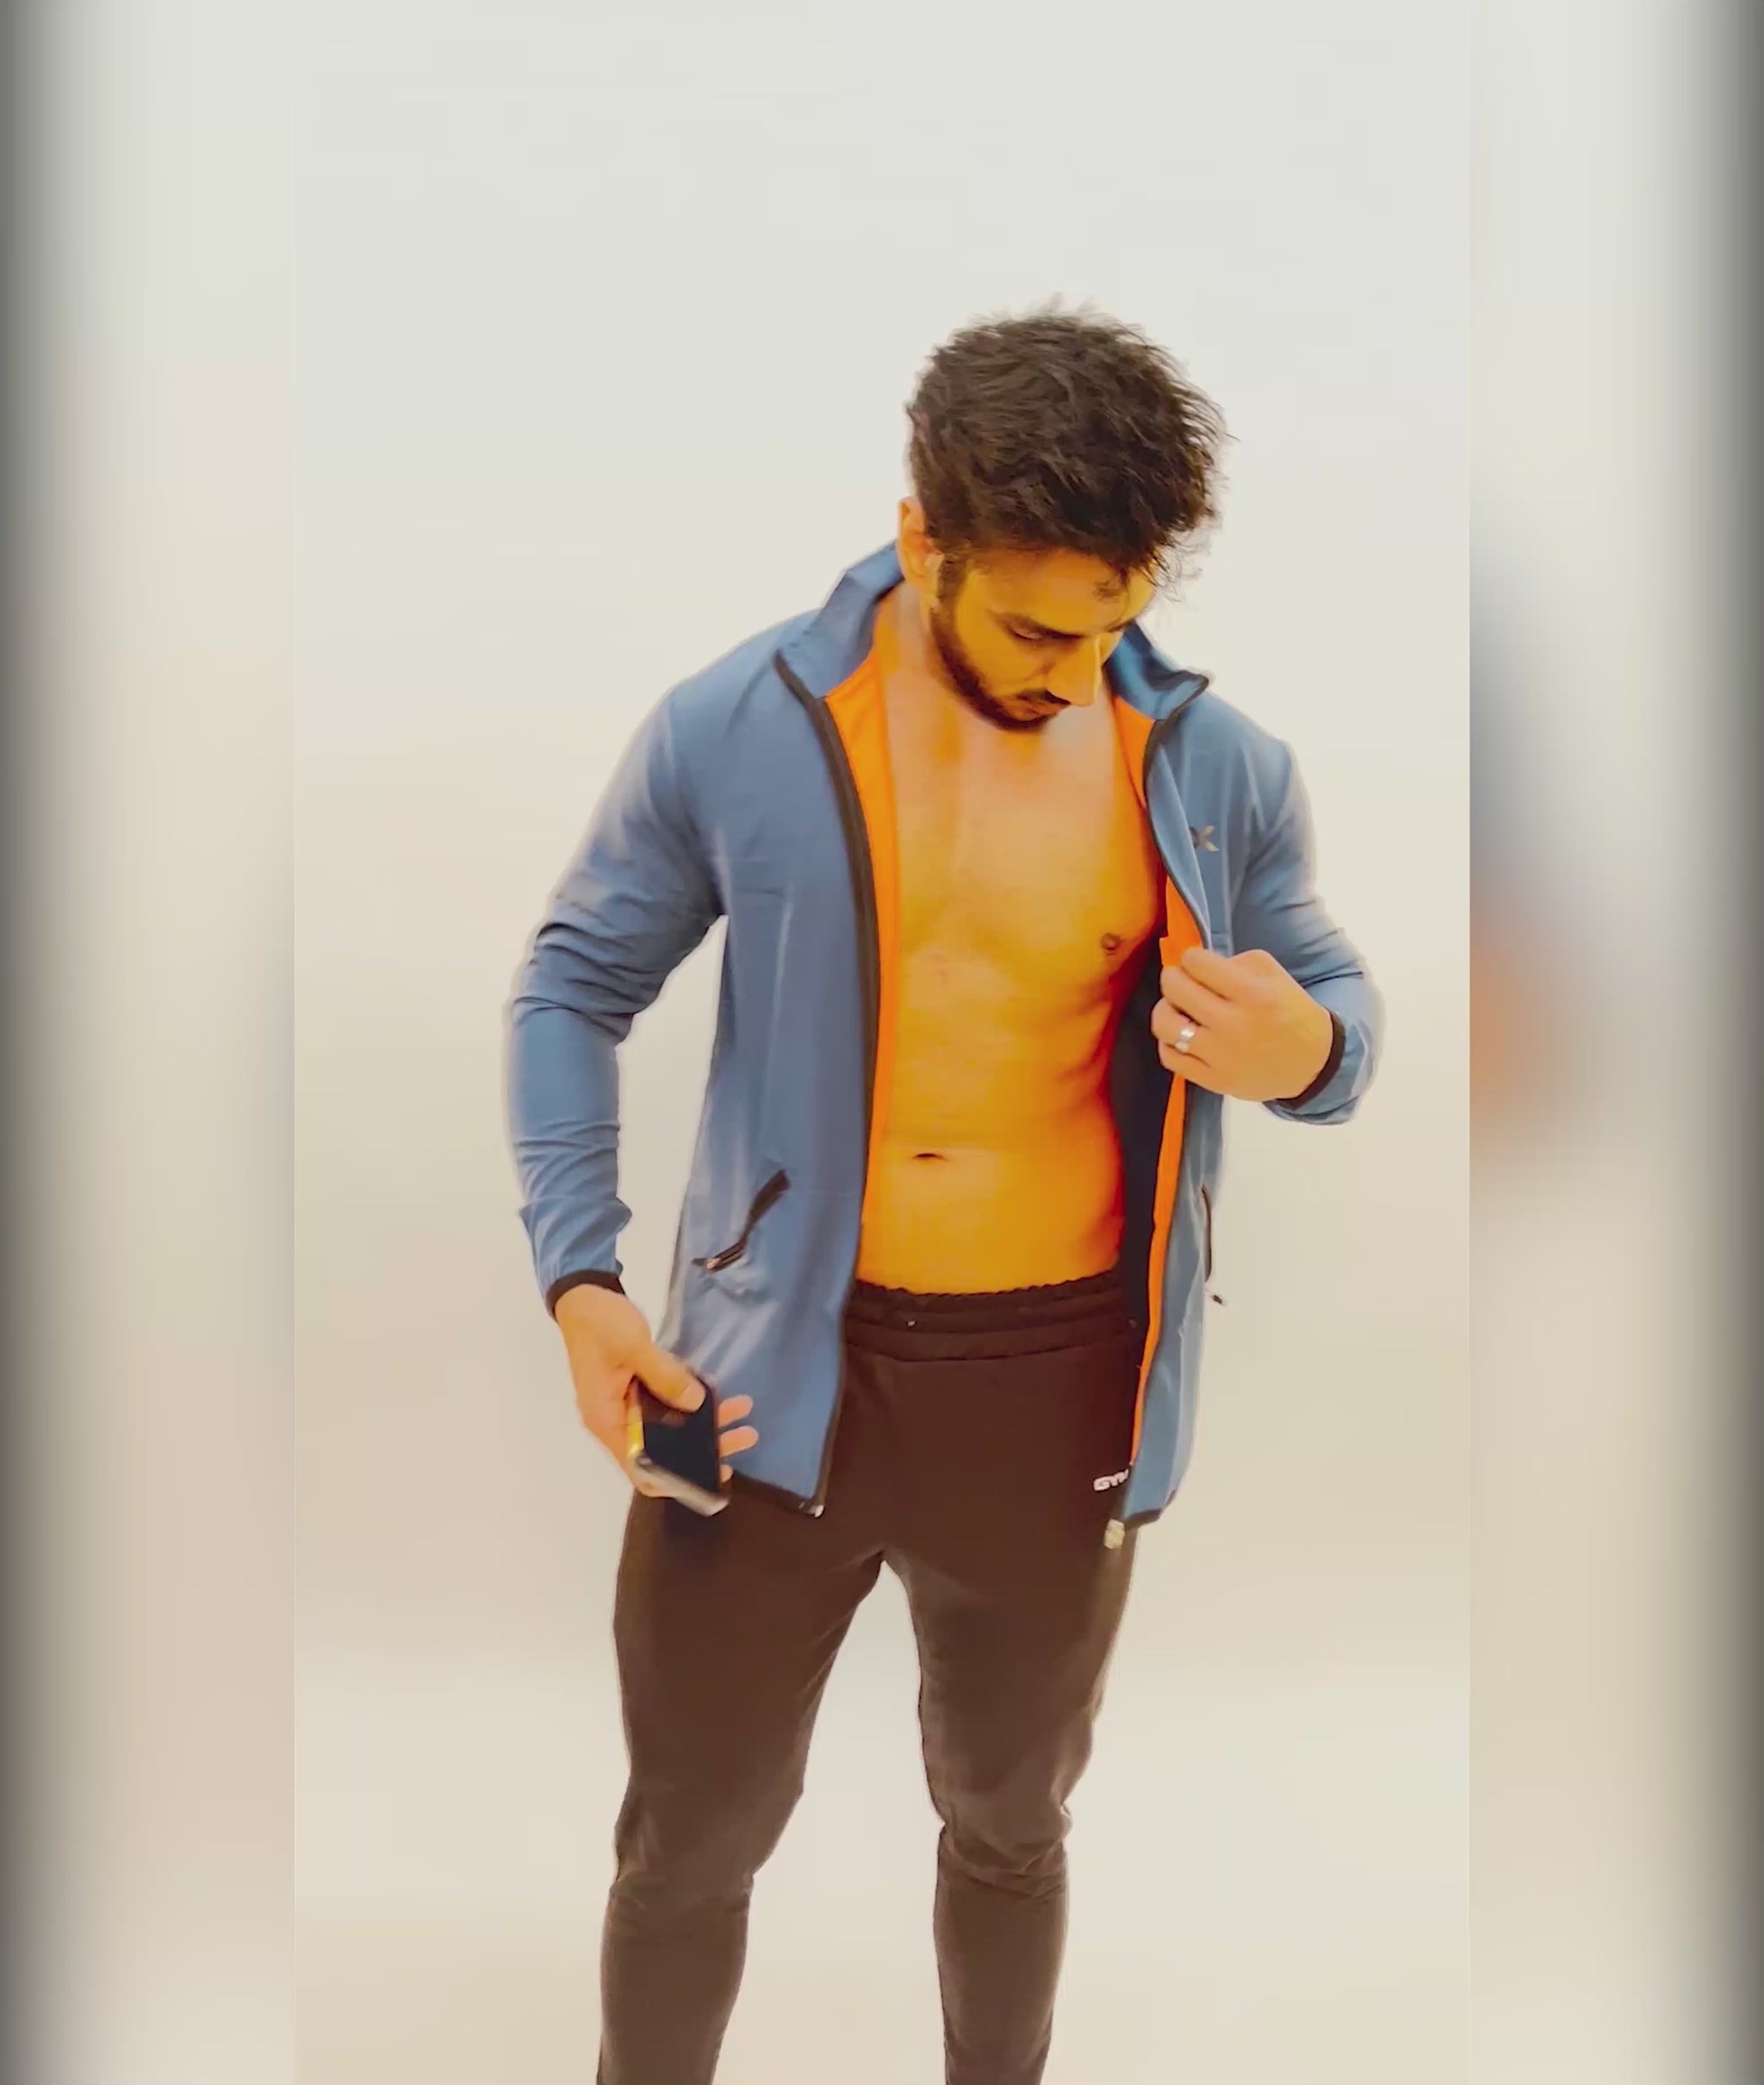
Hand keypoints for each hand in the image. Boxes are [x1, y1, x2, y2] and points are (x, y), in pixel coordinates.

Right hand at [553, 1284, 759, 1493]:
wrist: (582, 1297)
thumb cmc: (600, 1323)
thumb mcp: (633, 1346)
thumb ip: (665, 1376)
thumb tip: (697, 1404)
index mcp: (606, 1421)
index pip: (640, 1469)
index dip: (675, 1479)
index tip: (712, 1471)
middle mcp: (615, 1422)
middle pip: (662, 1452)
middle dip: (703, 1448)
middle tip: (744, 1436)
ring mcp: (626, 1408)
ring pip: (669, 1430)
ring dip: (703, 1425)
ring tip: (742, 1414)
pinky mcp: (636, 1392)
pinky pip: (667, 1409)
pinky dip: (691, 1406)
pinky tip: (721, 1399)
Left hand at [1151, 946, 1333, 1102]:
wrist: (1312, 1064)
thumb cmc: (1291, 1013)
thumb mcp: (1275, 974)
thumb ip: (1235, 962)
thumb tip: (1196, 965)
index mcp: (1253, 994)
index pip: (1197, 964)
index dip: (1191, 958)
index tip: (1197, 963)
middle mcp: (1234, 1025)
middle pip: (1176, 990)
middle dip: (1172, 977)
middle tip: (1179, 979)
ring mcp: (1221, 1056)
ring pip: (1166, 1025)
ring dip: (1164, 1008)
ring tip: (1175, 1007)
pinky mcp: (1214, 1081)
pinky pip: (1171, 1058)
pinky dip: (1168, 1041)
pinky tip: (1180, 1034)